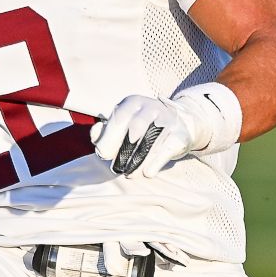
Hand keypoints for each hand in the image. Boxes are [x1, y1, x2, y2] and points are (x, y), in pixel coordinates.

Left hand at [91, 87, 233, 177]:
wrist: (180, 122)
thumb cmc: (142, 126)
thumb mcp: (123, 122)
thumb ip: (105, 130)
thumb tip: (95, 136)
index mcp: (132, 103)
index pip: (118, 119)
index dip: (109, 138)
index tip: (103, 155)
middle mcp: (151, 107)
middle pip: (135, 129)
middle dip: (123, 150)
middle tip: (116, 166)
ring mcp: (167, 120)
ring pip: (150, 141)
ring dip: (137, 160)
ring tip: (129, 174)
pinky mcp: (180, 134)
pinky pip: (166, 149)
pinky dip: (155, 162)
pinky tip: (147, 173)